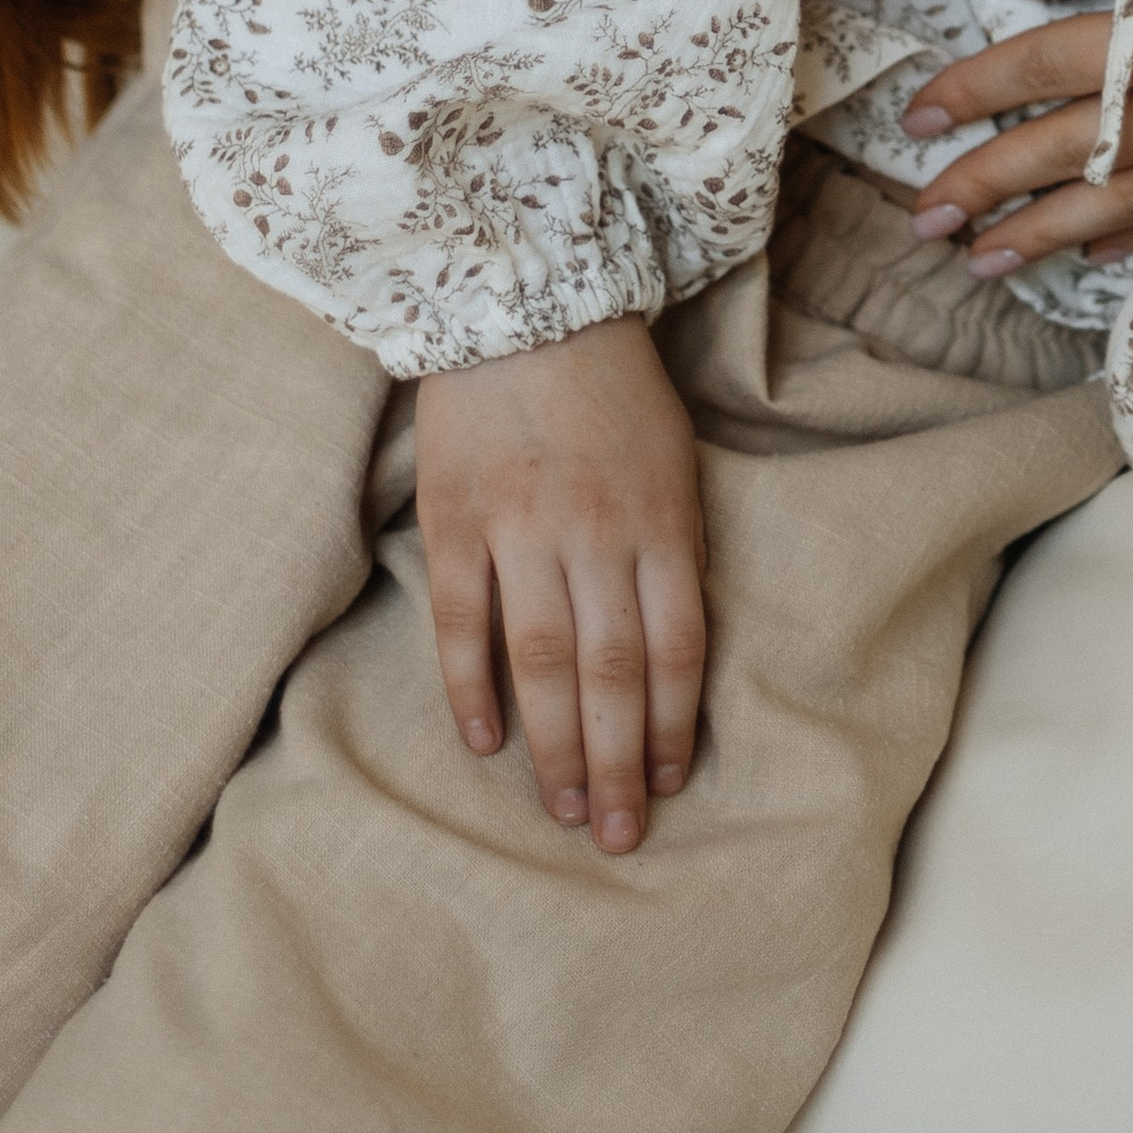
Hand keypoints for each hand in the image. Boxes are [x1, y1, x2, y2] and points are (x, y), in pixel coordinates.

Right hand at [413, 313, 705, 856]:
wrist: (523, 296)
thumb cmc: (612, 386)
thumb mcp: (674, 458)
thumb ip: (674, 549)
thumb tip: (675, 651)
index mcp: (660, 517)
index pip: (676, 648)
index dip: (671, 727)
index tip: (668, 785)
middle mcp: (596, 532)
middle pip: (612, 674)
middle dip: (617, 765)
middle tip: (617, 836)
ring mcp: (521, 527)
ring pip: (542, 664)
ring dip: (556, 749)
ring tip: (564, 811)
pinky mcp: (456, 519)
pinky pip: (464, 622)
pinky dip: (473, 691)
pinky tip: (489, 745)